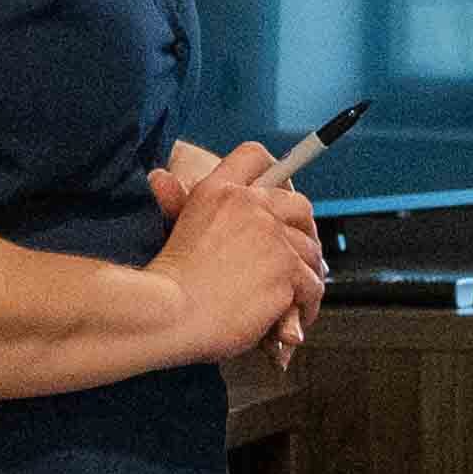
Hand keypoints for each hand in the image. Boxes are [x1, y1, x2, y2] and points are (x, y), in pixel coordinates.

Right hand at [145, 147, 329, 368]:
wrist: (167, 314)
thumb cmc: (166, 284)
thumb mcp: (172, 230)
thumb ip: (177, 203)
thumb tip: (159, 177)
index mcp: (217, 191)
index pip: (254, 156)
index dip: (275, 172)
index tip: (283, 194)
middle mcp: (249, 205)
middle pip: (299, 204)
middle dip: (305, 230)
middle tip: (298, 256)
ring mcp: (272, 236)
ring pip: (311, 251)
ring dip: (306, 275)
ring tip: (294, 298)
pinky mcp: (287, 269)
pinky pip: (313, 285)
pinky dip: (307, 304)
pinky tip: (292, 318)